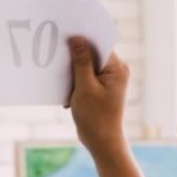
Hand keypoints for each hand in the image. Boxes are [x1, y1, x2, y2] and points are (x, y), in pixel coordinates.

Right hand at [66, 38, 128, 157]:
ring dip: (73, 73)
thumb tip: (77, 38)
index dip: (82, 38)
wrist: (102, 143)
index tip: (65, 33)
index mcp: (117, 68)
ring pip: (86, 65)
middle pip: (92, 53)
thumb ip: (81, 61)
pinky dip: (75, 83)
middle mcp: (116, 71)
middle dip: (75, 57)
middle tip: (59, 56)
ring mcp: (108, 80)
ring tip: (67, 86)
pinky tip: (69, 97)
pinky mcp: (100, 88)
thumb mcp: (85, 87)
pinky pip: (84, 77)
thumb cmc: (96, 118)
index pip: (99, 43)